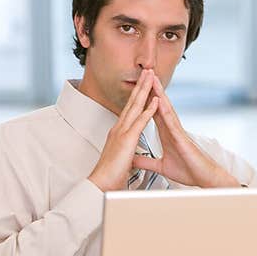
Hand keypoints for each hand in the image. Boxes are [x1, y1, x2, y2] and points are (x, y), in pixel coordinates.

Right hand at [88, 69, 158, 191]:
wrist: (101, 184)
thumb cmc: (110, 174)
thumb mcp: (119, 158)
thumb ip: (124, 151)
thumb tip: (127, 151)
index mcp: (118, 132)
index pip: (130, 109)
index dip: (137, 95)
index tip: (144, 85)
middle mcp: (119, 128)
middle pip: (131, 102)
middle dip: (141, 85)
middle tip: (148, 71)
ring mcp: (122, 132)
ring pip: (136, 106)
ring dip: (145, 90)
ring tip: (152, 77)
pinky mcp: (127, 139)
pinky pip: (140, 121)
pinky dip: (149, 109)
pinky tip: (156, 100)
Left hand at [131, 74, 239, 188]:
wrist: (203, 178)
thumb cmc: (188, 170)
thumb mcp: (161, 166)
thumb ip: (147, 162)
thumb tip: (134, 159)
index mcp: (166, 133)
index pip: (152, 113)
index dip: (144, 100)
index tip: (136, 88)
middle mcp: (171, 129)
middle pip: (159, 105)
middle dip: (151, 90)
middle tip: (144, 74)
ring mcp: (177, 131)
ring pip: (166, 108)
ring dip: (159, 93)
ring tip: (152, 79)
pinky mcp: (182, 137)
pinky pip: (172, 122)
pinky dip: (165, 111)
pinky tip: (160, 102)